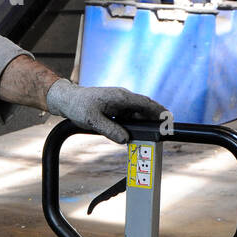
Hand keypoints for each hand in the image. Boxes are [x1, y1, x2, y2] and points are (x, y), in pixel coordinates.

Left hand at [46, 78, 167, 143]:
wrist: (68, 100)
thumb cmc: (79, 106)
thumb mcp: (93, 120)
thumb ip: (110, 130)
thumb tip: (125, 139)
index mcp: (121, 97)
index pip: (145, 103)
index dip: (158, 110)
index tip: (168, 117)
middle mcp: (123, 98)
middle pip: (144, 108)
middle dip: (156, 118)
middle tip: (165, 128)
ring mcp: (119, 103)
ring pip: (137, 113)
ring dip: (145, 122)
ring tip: (152, 134)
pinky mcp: (115, 108)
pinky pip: (129, 116)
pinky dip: (135, 124)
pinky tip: (136, 133)